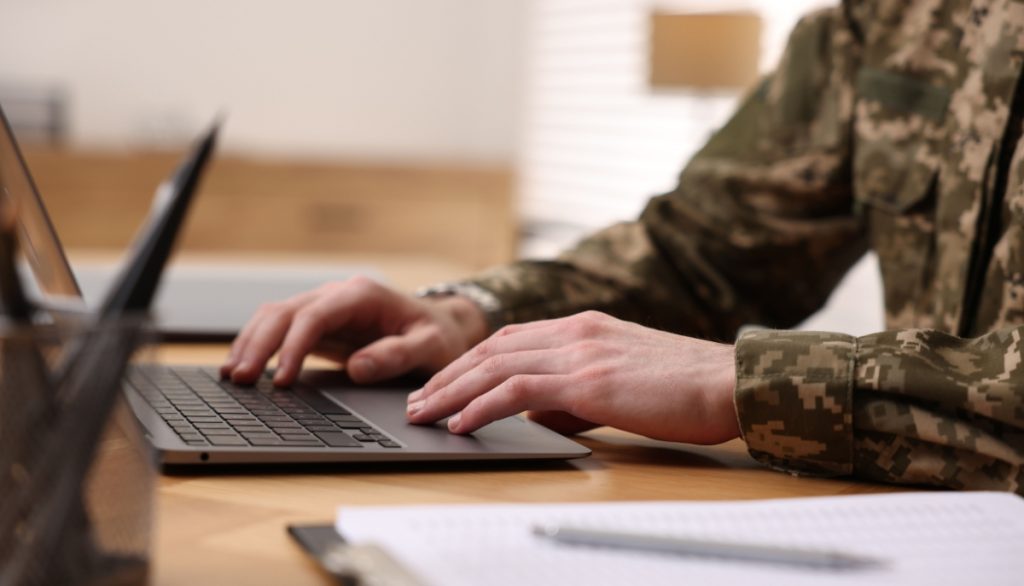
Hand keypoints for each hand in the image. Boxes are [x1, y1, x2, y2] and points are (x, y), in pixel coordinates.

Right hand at [220, 276, 488, 385]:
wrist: (441, 326)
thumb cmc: (437, 336)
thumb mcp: (430, 347)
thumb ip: (397, 355)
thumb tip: (357, 368)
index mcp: (362, 295)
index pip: (315, 316)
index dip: (293, 346)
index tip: (282, 379)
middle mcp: (338, 295)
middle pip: (285, 312)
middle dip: (259, 344)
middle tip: (241, 379)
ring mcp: (325, 307)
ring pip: (275, 316)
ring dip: (251, 343)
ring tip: (233, 376)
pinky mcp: (318, 324)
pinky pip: (280, 329)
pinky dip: (258, 345)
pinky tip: (244, 367)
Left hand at [405, 311, 739, 444]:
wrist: (729, 382)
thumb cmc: (685, 388)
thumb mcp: (622, 382)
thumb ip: (575, 394)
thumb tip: (538, 416)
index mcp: (584, 327)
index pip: (510, 340)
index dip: (470, 362)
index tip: (444, 383)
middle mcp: (576, 332)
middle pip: (492, 350)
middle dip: (448, 376)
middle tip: (417, 400)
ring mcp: (581, 352)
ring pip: (496, 367)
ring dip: (452, 391)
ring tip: (423, 413)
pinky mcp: (588, 381)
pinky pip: (519, 391)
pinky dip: (482, 405)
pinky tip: (461, 422)